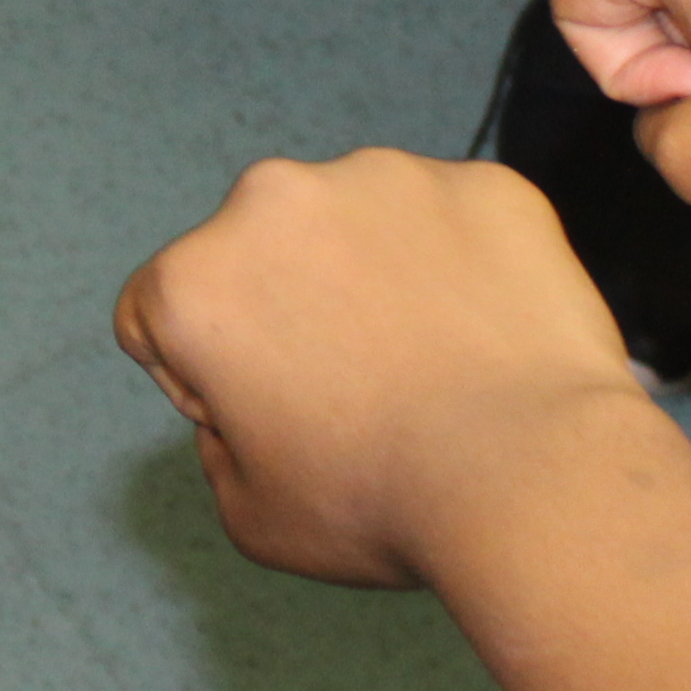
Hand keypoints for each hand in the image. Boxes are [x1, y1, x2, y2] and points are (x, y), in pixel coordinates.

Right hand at [111, 148, 654, 591]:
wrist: (532, 474)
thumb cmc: (377, 504)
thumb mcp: (248, 513)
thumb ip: (219, 443)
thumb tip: (249, 405)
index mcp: (197, 279)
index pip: (158, 315)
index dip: (205, 379)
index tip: (270, 421)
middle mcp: (275, 198)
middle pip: (262, 253)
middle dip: (292, 306)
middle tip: (356, 391)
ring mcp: (387, 177)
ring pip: (361, 225)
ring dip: (377, 276)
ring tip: (433, 366)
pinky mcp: (482, 182)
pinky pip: (455, 222)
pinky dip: (464, 267)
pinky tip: (488, 338)